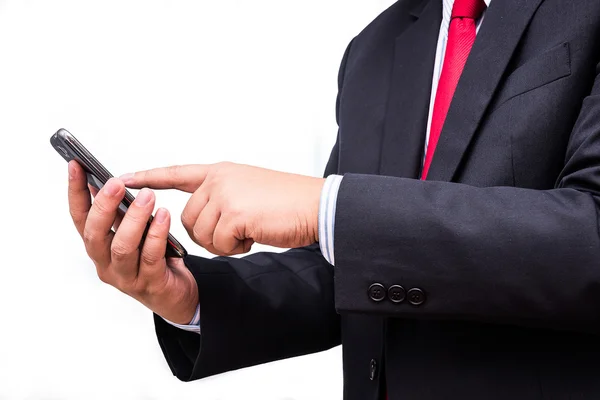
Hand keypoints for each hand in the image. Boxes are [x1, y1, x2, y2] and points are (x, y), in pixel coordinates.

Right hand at [67, 161, 197, 323]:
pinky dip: (157, 234)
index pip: (80, 218)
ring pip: (122, 247)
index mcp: (99, 247)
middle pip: (94, 234)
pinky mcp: (150, 284)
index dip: (76, 192)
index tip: (76, 166)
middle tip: (116, 183)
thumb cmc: (154, 258)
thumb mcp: (133, 233)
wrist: (175, 293)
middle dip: (103, 206)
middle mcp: (106, 263)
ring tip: (148, 196)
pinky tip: (165, 216)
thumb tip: (109, 182)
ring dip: (134, 218)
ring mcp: (127, 277)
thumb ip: (120, 214)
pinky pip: (151, 257)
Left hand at [120, 162, 325, 255]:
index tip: (124, 178)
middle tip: (241, 229)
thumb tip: (203, 219)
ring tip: (251, 229)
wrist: (316, 206)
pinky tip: (255, 234)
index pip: (177, 173)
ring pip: (201, 233)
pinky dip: (237, 247)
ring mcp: (224, 194)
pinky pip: (218, 243)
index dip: (149, 177)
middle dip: (211, 233)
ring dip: (225, 242)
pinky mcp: (233, 213)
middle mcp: (218, 179)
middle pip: (188, 219)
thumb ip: (221, 197)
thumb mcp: (247, 191)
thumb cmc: (286, 203)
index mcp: (220, 172)